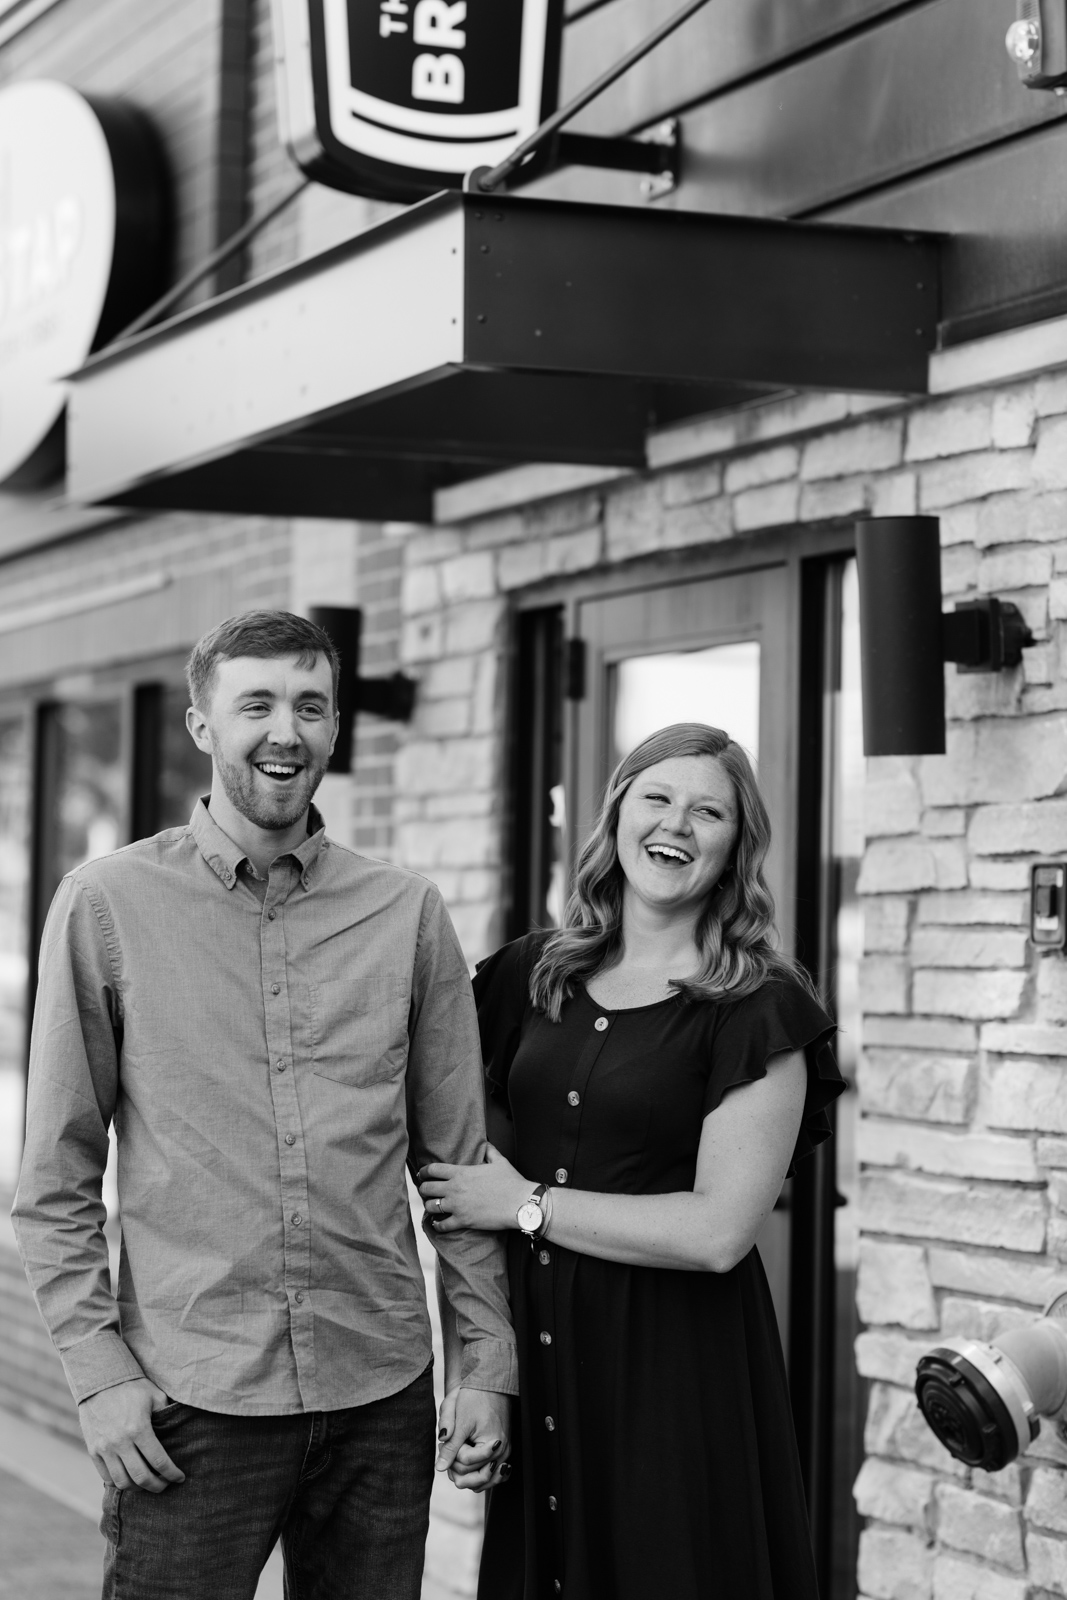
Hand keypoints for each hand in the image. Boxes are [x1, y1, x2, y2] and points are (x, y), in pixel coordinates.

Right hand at [78, 1377, 185, 1493]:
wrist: (99, 1380)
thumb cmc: (132, 1387)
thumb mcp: (155, 1396)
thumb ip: (166, 1416)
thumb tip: (179, 1432)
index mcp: (139, 1429)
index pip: (159, 1461)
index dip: (172, 1473)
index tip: (180, 1478)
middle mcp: (120, 1442)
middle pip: (141, 1478)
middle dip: (157, 1486)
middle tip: (165, 1485)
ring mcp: (104, 1448)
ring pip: (122, 1482)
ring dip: (137, 1488)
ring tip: (147, 1483)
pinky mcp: (93, 1450)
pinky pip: (106, 1476)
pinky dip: (119, 1482)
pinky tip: (129, 1478)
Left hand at [418, 1145, 528, 1232]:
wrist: (521, 1203)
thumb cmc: (511, 1182)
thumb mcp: (500, 1161)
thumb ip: (490, 1151)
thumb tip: (486, 1143)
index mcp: (461, 1173)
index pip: (433, 1170)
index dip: (424, 1172)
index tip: (421, 1174)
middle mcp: (455, 1189)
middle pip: (427, 1188)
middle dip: (424, 1189)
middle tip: (425, 1191)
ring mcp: (458, 1206)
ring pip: (431, 1207)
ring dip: (429, 1206)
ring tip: (432, 1207)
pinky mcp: (463, 1221)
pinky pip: (442, 1225)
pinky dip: (437, 1225)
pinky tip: (438, 1223)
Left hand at [436, 1386, 511, 1492]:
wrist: (490, 1384)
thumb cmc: (475, 1397)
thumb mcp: (460, 1421)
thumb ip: (450, 1447)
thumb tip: (440, 1468)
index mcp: (493, 1445)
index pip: (465, 1464)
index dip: (453, 1452)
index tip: (453, 1434)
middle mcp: (502, 1453)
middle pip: (474, 1478)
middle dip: (458, 1464)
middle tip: (453, 1444)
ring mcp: (504, 1454)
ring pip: (483, 1481)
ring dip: (466, 1473)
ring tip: (458, 1452)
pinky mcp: (502, 1452)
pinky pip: (491, 1475)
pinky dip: (477, 1474)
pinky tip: (467, 1465)